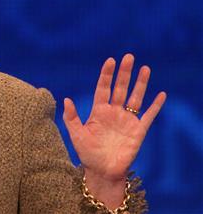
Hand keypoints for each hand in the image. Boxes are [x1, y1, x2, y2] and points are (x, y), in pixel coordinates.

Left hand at [63, 54, 166, 180]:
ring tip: (145, 68)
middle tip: (129, 56)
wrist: (102, 171)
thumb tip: (66, 99)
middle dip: (124, 73)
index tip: (110, 60)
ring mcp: (127, 120)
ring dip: (140, 83)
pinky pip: (149, 116)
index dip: (107, 74)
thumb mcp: (76, 134)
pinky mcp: (138, 131)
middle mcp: (114, 112)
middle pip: (120, 88)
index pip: (103, 88)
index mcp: (98, 111)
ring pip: (135, 97)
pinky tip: (161, 94)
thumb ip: (71, 117)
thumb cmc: (87, 153)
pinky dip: (155, 106)